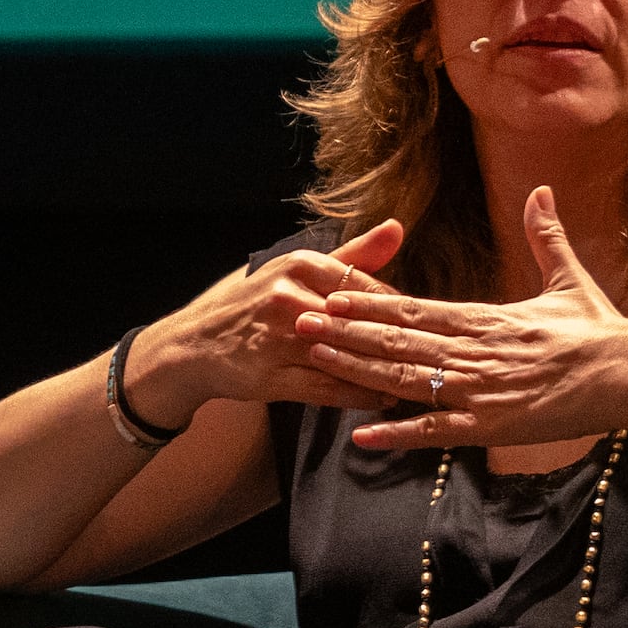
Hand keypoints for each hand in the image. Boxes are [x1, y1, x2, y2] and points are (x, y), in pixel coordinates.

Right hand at [122, 218, 409, 423]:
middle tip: (435, 356)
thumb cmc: (250, 306)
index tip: (422, 323)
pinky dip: (360, 397)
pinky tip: (385, 400)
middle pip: (362, 324)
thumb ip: (351, 256)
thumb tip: (398, 227)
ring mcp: (280, 340)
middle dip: (399, 343)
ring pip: (349, 358)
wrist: (192, 348)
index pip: (368, 288)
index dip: (399, 309)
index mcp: (299, 265)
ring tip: (420, 381)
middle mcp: (290, 299)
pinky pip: (329, 390)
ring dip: (386, 373)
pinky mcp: (272, 377)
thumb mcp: (294, 271)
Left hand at [294, 190, 627, 450]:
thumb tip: (540, 190)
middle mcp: (473, 351)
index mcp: (486, 318)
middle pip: (395, 339)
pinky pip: (435, 431)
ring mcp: (479, 390)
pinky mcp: (491, 426)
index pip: (415, 307)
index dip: (370, 301)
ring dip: (354, 369)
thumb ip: (546, 236)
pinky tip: (360, 434)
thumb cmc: (602, 331)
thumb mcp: (568, 280)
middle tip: (297, 320)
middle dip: (344, 331)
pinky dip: (397, 433)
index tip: (332, 291)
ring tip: (313, 358)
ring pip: (403, 378)